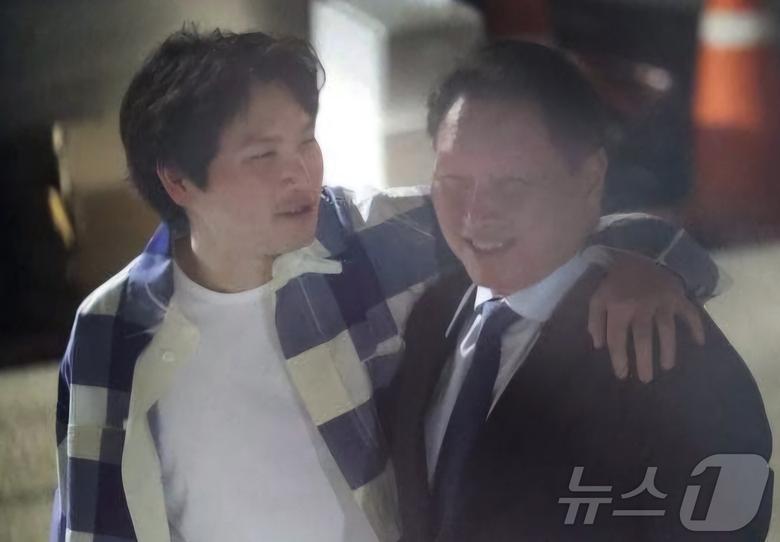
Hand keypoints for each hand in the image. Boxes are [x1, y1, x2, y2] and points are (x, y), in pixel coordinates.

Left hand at [588, 253, 705, 382]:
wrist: (638, 254)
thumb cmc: (616, 283)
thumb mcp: (598, 298)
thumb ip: (595, 320)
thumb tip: (599, 345)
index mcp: (618, 307)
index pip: (617, 338)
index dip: (619, 358)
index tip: (622, 374)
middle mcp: (640, 306)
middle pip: (643, 337)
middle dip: (644, 360)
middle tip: (646, 379)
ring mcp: (661, 301)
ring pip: (666, 329)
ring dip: (668, 349)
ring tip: (667, 367)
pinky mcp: (677, 296)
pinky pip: (689, 312)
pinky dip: (696, 326)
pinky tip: (700, 342)